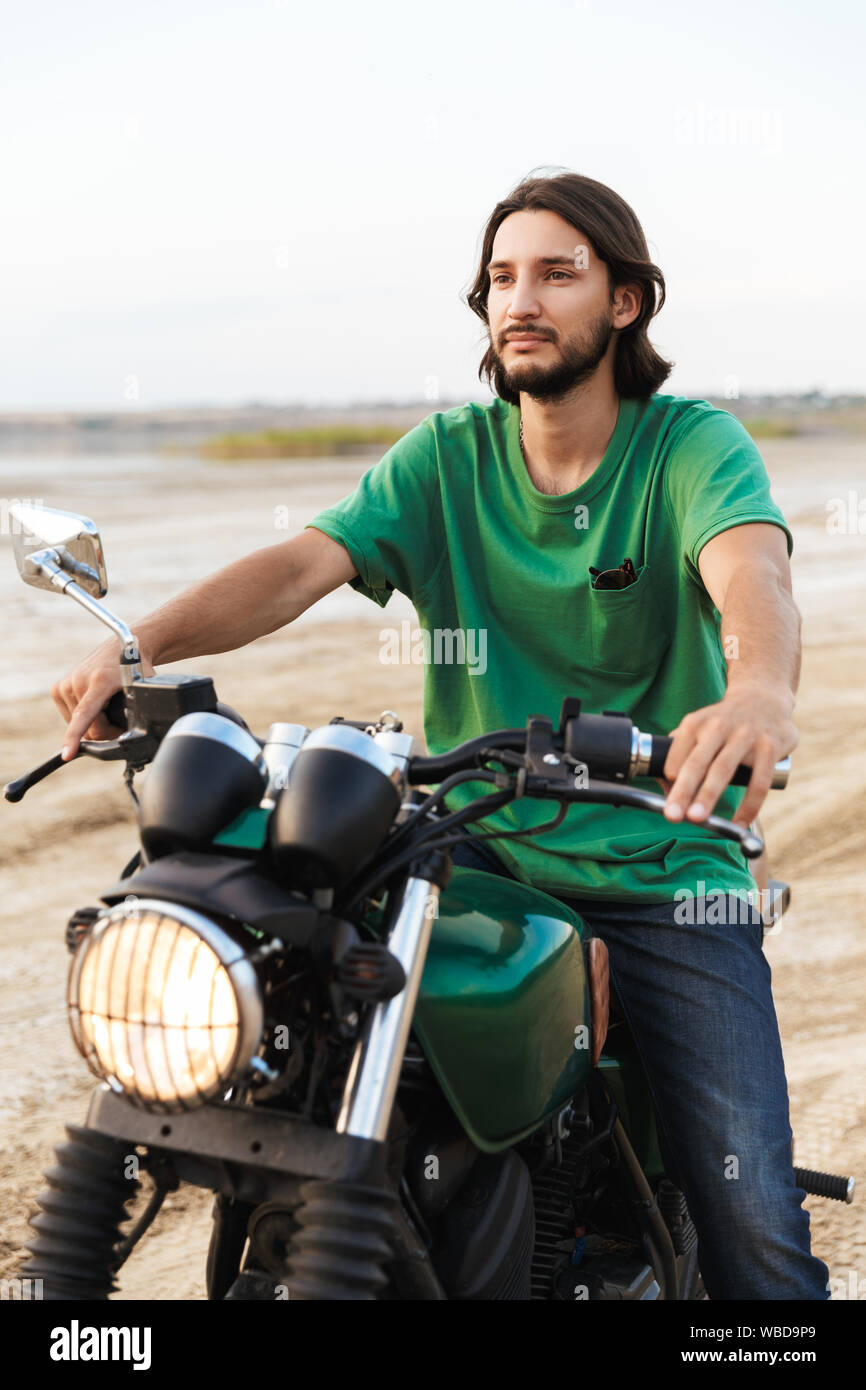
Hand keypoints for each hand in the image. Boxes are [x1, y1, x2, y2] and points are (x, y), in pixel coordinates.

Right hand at [51, 639, 155, 759]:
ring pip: (78, 725)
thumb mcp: (145, 688)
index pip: (84, 714)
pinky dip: (84, 719)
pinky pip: (71, 718)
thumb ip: (144, 710)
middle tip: (122, 721)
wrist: (122, 646)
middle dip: (106, 732)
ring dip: (95, 725)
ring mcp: (65, 684)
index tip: (67, 754)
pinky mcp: (58, 688)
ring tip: (109, 709)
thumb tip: (147, 733)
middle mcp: (78, 680)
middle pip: (89, 728)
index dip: (75, 737)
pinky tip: (96, 706)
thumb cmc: (136, 669)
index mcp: (99, 681)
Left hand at [661, 684, 797, 827]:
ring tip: (698, 820)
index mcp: (695, 723)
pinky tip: (739, 825)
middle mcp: (718, 726)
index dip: (670, 780)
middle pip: (697, 763)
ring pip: (724, 770)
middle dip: (683, 790)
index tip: (667, 802)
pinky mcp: (770, 746)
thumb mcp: (698, 726)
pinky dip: (749, 807)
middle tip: (672, 815)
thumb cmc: (723, 722)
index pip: (677, 756)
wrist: (764, 697)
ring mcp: (745, 735)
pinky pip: (758, 782)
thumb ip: (680, 752)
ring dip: (709, 796)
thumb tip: (665, 788)